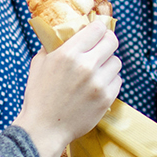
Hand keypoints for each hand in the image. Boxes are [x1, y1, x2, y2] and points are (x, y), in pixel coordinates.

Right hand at [13, 21, 121, 156]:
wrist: (44, 128)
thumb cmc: (39, 96)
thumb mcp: (39, 63)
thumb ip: (53, 44)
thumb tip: (66, 31)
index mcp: (68, 53)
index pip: (98, 28)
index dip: (98, 28)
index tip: (96, 32)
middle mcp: (86, 66)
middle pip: (112, 41)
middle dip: (107, 42)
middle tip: (101, 48)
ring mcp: (98, 83)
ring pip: (117, 62)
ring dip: (108, 64)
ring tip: (97, 71)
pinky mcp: (106, 98)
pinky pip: (118, 80)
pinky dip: (110, 81)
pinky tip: (97, 86)